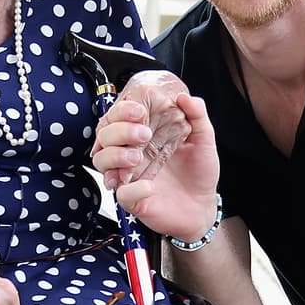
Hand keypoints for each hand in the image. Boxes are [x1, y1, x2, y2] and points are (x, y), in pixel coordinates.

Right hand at [92, 72, 219, 239]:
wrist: (203, 207)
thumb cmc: (199, 173)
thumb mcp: (204, 139)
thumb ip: (197, 116)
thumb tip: (185, 97)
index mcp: (143, 135)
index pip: (118, 117)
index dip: (122, 111)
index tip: (139, 110)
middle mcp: (132, 153)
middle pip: (104, 136)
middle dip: (119, 131)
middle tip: (144, 133)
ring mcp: (130, 176)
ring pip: (100, 161)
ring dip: (115, 156)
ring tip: (137, 157)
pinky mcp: (134, 200)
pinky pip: (121, 194)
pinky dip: (132, 189)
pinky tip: (149, 187)